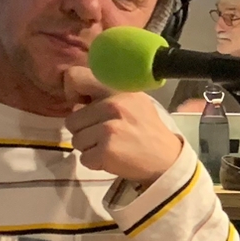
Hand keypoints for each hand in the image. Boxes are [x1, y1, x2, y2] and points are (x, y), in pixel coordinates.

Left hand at [62, 68, 183, 187]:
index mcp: (117, 89)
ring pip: (76, 140)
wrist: (167, 159)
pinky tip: (112, 158)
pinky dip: (95, 162)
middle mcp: (112, 105)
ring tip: (110, 146)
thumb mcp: (132, 102)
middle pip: (71, 120)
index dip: (72, 93)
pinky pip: (84, 158)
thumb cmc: (146, 130)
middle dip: (84, 130)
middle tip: (105, 135)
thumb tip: (76, 103)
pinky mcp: (107, 151)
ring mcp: (109, 129)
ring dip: (89, 148)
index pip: (74, 77)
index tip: (83, 105)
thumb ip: (104, 96)